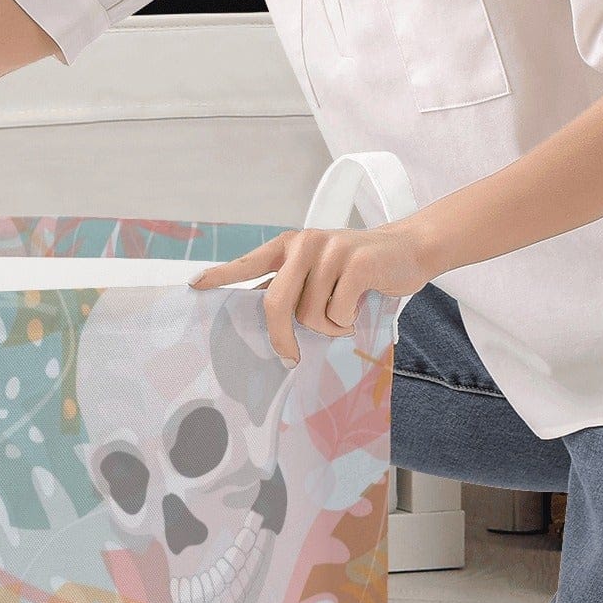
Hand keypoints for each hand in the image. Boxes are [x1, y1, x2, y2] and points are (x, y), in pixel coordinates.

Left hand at [189, 222, 434, 363]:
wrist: (408, 249)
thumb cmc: (355, 270)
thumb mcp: (318, 273)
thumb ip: (290, 288)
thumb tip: (259, 322)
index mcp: (288, 246)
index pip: (248, 263)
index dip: (220, 275)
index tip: (194, 286)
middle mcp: (304, 244)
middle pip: (276, 303)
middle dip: (281, 337)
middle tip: (288, 359)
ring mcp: (331, 250)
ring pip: (311, 315)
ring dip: (329, 327)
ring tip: (344, 312)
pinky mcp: (356, 262)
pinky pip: (338, 313)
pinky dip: (348, 322)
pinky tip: (359, 306)